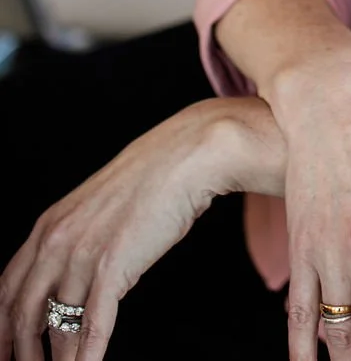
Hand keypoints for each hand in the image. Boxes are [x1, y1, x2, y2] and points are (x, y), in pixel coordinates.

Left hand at [0, 97, 283, 360]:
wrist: (187, 155)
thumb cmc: (152, 178)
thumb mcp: (98, 207)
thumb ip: (78, 240)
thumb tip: (74, 279)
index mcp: (49, 225)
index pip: (5, 289)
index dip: (0, 328)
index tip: (3, 351)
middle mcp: (56, 241)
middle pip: (22, 314)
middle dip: (21, 352)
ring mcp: (83, 254)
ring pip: (56, 326)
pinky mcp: (113, 266)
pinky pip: (92, 325)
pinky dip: (87, 356)